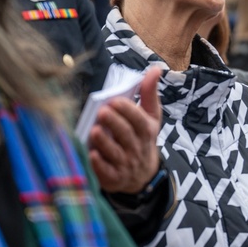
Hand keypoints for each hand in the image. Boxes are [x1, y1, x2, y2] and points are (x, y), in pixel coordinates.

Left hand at [89, 67, 162, 194]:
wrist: (141, 174)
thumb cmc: (141, 138)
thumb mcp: (150, 117)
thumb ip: (149, 93)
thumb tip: (155, 69)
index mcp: (146, 131)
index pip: (139, 120)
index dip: (128, 111)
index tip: (114, 100)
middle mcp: (137, 148)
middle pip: (126, 135)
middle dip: (115, 123)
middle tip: (102, 112)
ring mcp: (126, 164)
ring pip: (115, 153)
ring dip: (105, 142)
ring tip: (95, 130)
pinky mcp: (114, 177)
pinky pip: (106, 172)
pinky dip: (99, 164)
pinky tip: (91, 154)